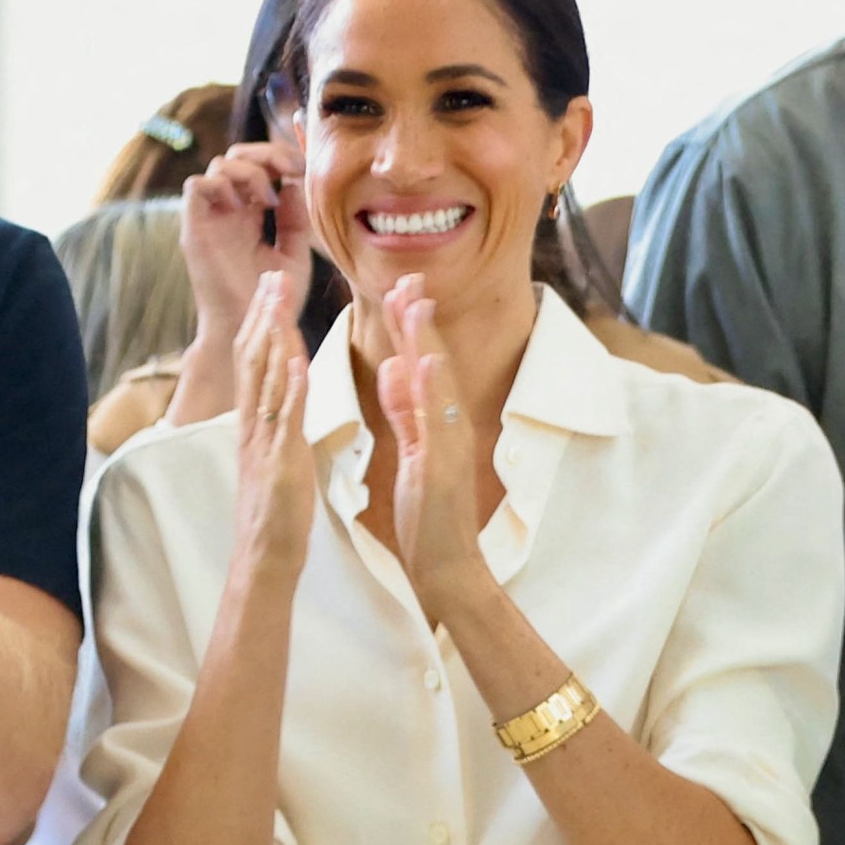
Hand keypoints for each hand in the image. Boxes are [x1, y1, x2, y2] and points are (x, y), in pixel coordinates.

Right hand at [182, 141, 310, 341]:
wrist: (250, 330)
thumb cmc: (272, 300)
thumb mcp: (294, 254)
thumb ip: (295, 219)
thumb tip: (292, 183)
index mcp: (250, 215)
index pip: (258, 167)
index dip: (279, 156)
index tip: (303, 165)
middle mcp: (227, 212)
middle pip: (237, 156)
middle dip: (267, 153)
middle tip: (291, 167)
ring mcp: (210, 219)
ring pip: (218, 165)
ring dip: (249, 171)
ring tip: (269, 199)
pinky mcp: (194, 230)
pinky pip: (196, 186)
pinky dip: (222, 184)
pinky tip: (246, 207)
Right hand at [231, 271, 314, 575]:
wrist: (264, 558)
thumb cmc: (276, 514)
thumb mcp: (275, 458)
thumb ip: (278, 426)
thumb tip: (285, 400)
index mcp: (254, 425)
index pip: (254, 364)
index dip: (261, 324)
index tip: (269, 289)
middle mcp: (253, 426)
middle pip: (253, 360)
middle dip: (263, 316)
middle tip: (270, 276)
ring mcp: (264, 441)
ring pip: (265, 379)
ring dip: (273, 336)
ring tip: (279, 299)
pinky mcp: (281, 460)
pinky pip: (284, 417)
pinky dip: (288, 385)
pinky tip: (295, 357)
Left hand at [373, 274, 491, 612]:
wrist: (448, 566)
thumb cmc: (429, 515)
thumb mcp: (413, 451)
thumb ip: (406, 412)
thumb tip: (395, 369)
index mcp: (435, 422)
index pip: (422, 364)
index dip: (412, 326)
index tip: (402, 288)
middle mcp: (447, 427)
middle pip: (433, 363)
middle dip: (419, 320)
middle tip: (408, 278)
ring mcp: (449, 445)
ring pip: (437, 385)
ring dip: (426, 342)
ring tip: (415, 303)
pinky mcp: (444, 466)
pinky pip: (438, 423)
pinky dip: (433, 391)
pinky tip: (428, 362)